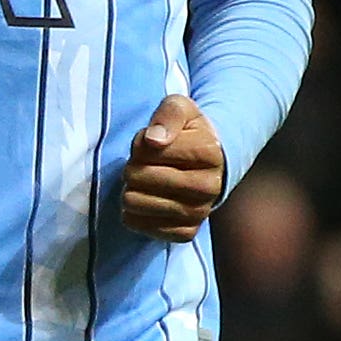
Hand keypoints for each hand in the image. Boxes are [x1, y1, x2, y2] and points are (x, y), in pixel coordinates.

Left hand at [122, 94, 226, 241]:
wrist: (207, 160)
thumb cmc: (188, 131)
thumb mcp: (179, 108)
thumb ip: (167, 115)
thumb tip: (153, 140)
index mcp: (210, 152)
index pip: (150, 150)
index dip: (140, 143)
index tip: (149, 141)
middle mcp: (210, 186)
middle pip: (141, 177)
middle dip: (132, 167)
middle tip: (141, 163)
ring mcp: (199, 212)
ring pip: (137, 204)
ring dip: (130, 190)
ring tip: (141, 181)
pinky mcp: (187, 232)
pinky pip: (143, 227)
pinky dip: (134, 214)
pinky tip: (143, 199)